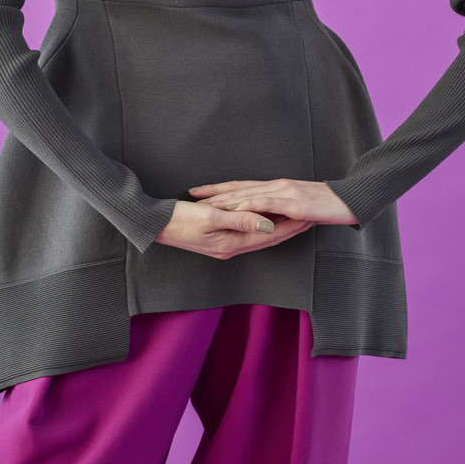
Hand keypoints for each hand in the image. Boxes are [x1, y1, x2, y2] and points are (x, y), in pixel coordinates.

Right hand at [153, 197, 313, 259]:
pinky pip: (247, 231)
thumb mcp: (211, 217)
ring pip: (259, 235)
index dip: (289, 226)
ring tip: (295, 217)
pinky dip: (261, 224)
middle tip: (309, 218)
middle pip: (267, 238)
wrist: (155, 224)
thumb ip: (241, 219)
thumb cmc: (180, 219)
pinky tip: (267, 217)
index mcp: (231, 243)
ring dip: (277, 226)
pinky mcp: (218, 237)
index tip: (307, 216)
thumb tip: (269, 224)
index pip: (268, 235)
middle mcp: (230, 246)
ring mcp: (224, 243)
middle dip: (289, 228)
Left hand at [188, 178, 358, 226]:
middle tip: (191, 197)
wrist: (348, 201)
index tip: (198, 191)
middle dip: (213, 194)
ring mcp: (283, 192)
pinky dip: (248, 207)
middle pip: (238, 189)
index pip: (240, 186)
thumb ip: (280, 209)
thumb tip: (263, 217)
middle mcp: (275, 186)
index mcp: (275, 186)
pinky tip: (234, 211)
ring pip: (247, 195)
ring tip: (205, 206)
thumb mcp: (298, 205)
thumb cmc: (325, 204)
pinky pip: (266, 204)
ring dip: (224, 201)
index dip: (218, 189)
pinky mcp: (292, 202)